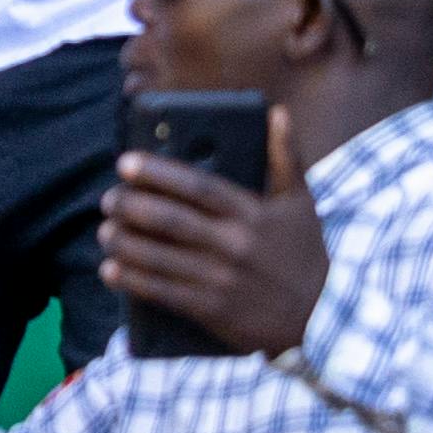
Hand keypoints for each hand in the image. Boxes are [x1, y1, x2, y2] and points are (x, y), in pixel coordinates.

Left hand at [99, 104, 327, 354]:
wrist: (327, 320)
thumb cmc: (307, 255)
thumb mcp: (302, 204)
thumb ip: (286, 157)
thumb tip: (277, 111)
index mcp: (252, 215)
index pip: (197, 187)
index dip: (158, 173)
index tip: (125, 163)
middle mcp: (234, 245)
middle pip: (170, 220)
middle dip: (130, 207)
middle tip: (108, 199)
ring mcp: (223, 280)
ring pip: (161, 257)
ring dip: (125, 244)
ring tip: (104, 232)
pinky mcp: (215, 311)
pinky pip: (165, 293)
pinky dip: (134, 281)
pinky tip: (111, 270)